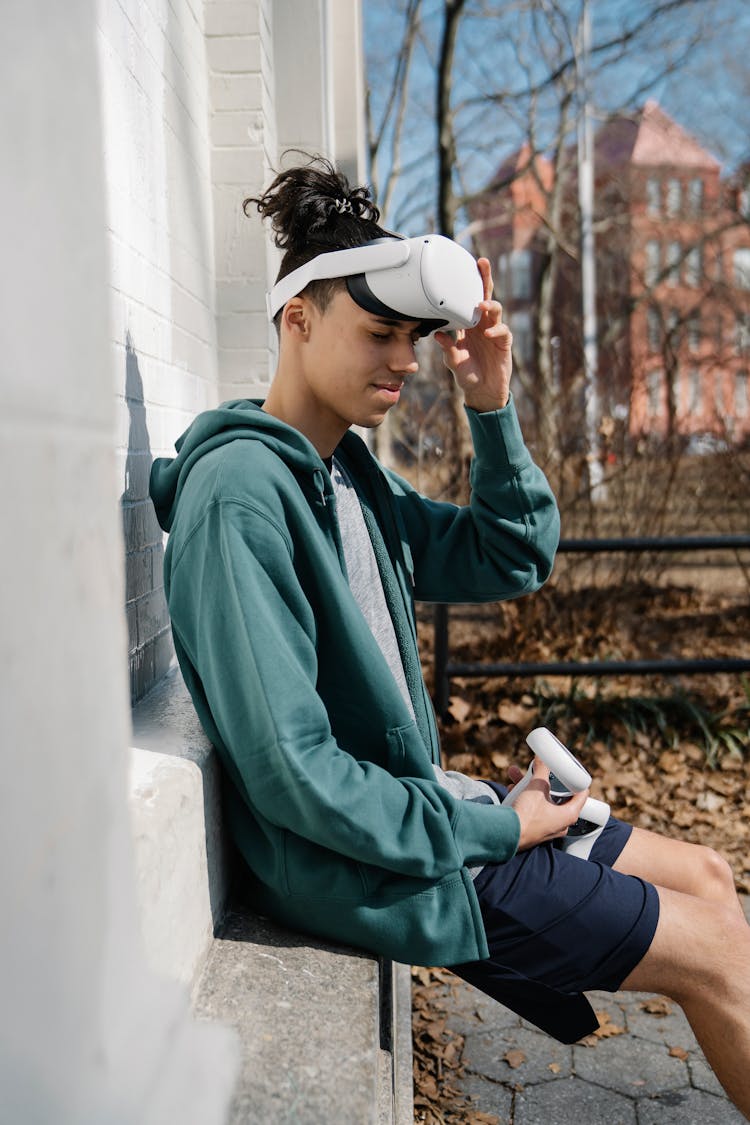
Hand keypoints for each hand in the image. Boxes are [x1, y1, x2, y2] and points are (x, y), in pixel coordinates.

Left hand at [434, 258, 512, 412]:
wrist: (482, 392)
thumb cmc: (467, 374)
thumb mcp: (453, 361)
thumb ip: (447, 348)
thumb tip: (438, 334)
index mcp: (468, 325)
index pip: (468, 300)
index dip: (467, 285)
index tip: (462, 268)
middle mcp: (482, 324)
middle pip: (485, 296)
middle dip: (485, 279)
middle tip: (482, 263)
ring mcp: (494, 332)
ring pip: (496, 310)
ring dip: (490, 305)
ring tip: (481, 305)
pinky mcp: (504, 343)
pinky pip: (502, 331)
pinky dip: (495, 330)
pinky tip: (487, 333)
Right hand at [509, 759, 590, 851]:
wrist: (506, 835)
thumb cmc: (527, 817)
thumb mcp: (536, 788)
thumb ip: (541, 771)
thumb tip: (542, 759)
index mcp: (568, 815)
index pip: (581, 795)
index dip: (577, 781)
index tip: (572, 773)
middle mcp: (560, 823)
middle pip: (556, 796)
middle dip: (543, 780)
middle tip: (538, 771)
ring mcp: (547, 828)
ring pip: (540, 801)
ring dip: (529, 788)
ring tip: (516, 776)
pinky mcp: (534, 829)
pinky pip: (532, 810)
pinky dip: (524, 799)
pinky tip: (513, 790)